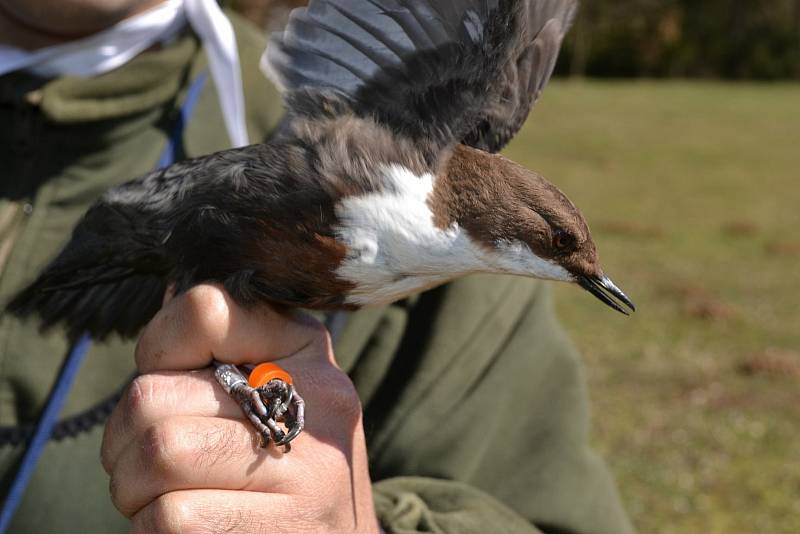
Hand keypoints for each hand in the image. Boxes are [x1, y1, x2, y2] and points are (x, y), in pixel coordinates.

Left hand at [100, 284, 378, 532]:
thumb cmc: (286, 465)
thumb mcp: (272, 391)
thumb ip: (220, 352)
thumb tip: (163, 312)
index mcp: (308, 351)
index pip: (204, 311)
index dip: (158, 350)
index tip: (171, 386)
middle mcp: (318, 403)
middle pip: (156, 394)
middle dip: (124, 438)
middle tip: (144, 462)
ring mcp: (309, 472)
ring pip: (159, 455)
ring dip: (133, 488)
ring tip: (161, 496)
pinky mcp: (284, 532)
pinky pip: (170, 518)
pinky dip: (153, 529)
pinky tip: (189, 528)